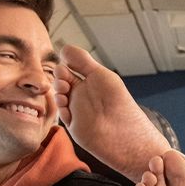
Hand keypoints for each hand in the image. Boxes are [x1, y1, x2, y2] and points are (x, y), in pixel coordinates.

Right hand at [54, 44, 171, 181]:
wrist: (127, 137)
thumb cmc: (120, 104)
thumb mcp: (101, 76)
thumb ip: (83, 61)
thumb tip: (64, 48)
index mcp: (91, 80)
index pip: (70, 68)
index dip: (65, 64)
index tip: (65, 62)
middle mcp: (83, 95)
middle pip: (61, 81)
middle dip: (58, 77)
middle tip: (63, 78)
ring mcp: (78, 110)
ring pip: (59, 97)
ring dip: (58, 92)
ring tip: (64, 92)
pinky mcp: (74, 126)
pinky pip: (61, 114)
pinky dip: (61, 109)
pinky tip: (66, 108)